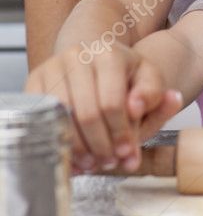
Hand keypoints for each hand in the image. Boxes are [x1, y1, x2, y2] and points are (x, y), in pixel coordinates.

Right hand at [25, 44, 181, 173]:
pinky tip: (74, 155)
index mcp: (109, 53)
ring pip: (61, 118)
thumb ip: (155, 96)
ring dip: (79, 148)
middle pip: (86, 114)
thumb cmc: (124, 76)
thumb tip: (137, 107)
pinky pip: (41, 118)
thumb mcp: (148, 80)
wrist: (94, 60)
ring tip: (94, 162)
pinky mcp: (35, 80)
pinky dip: (58, 141)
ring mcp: (53, 67)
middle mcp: (77, 55)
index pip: (112, 103)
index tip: (128, 154)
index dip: (121, 134)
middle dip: (101, 145)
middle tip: (111, 162)